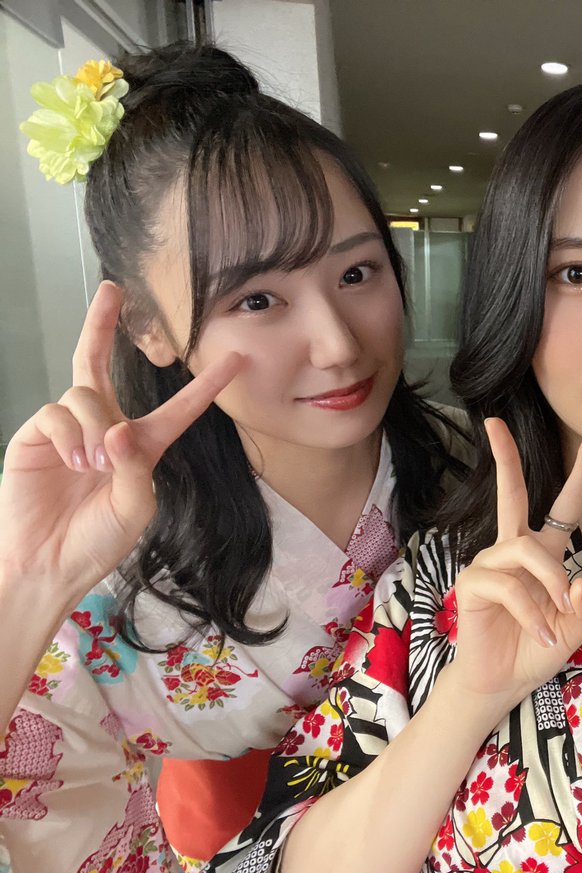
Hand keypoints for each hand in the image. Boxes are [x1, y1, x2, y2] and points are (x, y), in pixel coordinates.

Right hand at [0, 282, 242, 603]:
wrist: (47, 564)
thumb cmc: (96, 541)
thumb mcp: (134, 509)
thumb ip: (134, 468)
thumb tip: (119, 429)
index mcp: (140, 447)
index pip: (178, 408)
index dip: (205, 386)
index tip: (236, 360)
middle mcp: (103, 429)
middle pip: (100, 365)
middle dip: (102, 325)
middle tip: (113, 289)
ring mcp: (66, 430)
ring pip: (85, 391)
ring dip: (95, 424)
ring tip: (91, 466)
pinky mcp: (36, 436)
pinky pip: (57, 411)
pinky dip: (70, 434)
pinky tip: (73, 462)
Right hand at [450, 418, 581, 708]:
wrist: (503, 682)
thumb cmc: (537, 649)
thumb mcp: (577, 628)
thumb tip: (580, 578)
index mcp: (543, 553)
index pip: (564, 505)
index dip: (580, 471)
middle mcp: (514, 550)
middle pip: (512, 494)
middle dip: (504, 458)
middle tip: (493, 423)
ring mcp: (490, 564)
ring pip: (527, 550)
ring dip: (550, 582)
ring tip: (559, 617)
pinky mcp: (473, 584)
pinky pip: (509, 585)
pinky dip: (531, 611)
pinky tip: (540, 633)